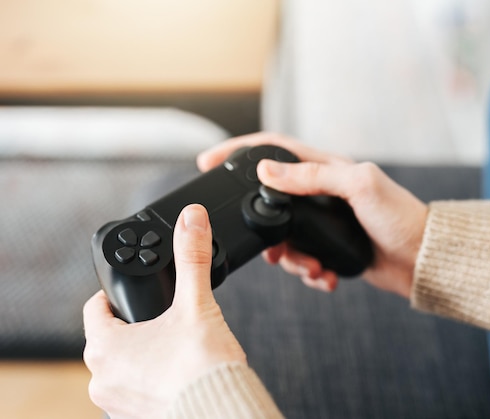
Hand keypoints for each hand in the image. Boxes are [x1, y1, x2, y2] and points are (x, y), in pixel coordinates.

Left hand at [83, 204, 245, 418]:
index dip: (115, 295)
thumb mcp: (196, 303)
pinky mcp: (135, 417)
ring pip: (122, 364)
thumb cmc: (201, 366)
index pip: (96, 308)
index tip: (135, 291)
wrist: (220, 411)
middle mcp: (101, 378)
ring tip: (173, 345)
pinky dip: (150, 377)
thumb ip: (191, 257)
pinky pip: (135, 388)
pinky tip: (176, 371)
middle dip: (133, 324)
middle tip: (163, 316)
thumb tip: (192, 217)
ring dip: (141, 352)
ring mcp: (116, 403)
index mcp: (105, 347)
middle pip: (109, 337)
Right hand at [197, 133, 427, 298]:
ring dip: (291, 260)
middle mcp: (320, 193)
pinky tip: (326, 276)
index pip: (273, 150)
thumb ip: (313, 176)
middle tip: (269, 250)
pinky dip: (310, 273)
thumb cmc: (400, 216)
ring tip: (313, 268)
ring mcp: (322, 222)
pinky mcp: (328, 248)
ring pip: (284, 239)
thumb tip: (267, 172)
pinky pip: (303, 261)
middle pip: (270, 202)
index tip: (208, 161)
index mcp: (326, 167)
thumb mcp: (359, 185)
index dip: (238, 151)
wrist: (422, 258)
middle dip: (265, 229)